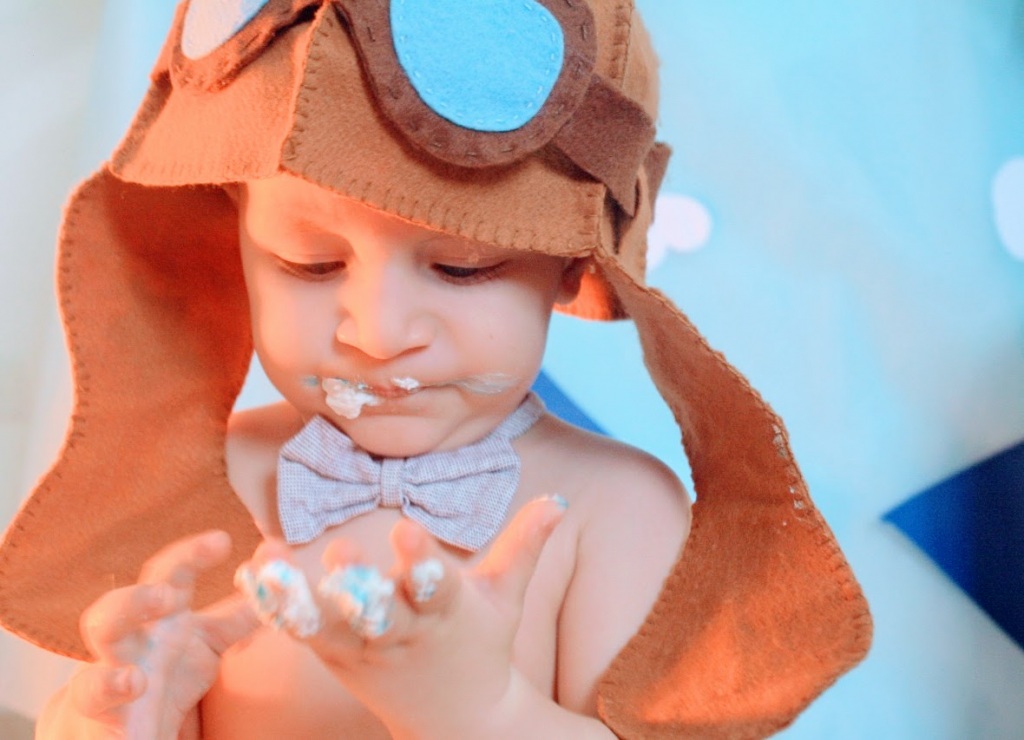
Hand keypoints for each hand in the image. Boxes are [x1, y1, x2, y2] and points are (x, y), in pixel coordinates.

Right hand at [51, 531, 257, 739]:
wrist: (124, 730)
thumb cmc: (166, 677)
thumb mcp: (210, 642)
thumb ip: (243, 614)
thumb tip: (280, 580)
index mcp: (165, 614)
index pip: (174, 573)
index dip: (195, 554)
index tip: (222, 540)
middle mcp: (137, 630)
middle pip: (132, 592)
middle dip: (149, 585)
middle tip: (170, 591)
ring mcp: (113, 662)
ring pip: (103, 627)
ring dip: (125, 609)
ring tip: (161, 602)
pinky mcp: (100, 704)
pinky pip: (92, 691)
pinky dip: (108, 684)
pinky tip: (133, 681)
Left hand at [240, 497, 565, 737]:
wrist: (455, 719)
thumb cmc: (481, 644)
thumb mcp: (505, 596)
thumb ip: (525, 544)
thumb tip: (556, 499)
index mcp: (446, 614)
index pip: (434, 589)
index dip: (420, 562)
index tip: (405, 529)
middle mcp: (402, 632)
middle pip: (377, 613)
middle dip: (358, 589)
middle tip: (339, 555)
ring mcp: (362, 648)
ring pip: (328, 626)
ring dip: (300, 600)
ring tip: (272, 569)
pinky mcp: (334, 655)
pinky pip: (300, 630)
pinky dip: (276, 604)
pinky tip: (252, 571)